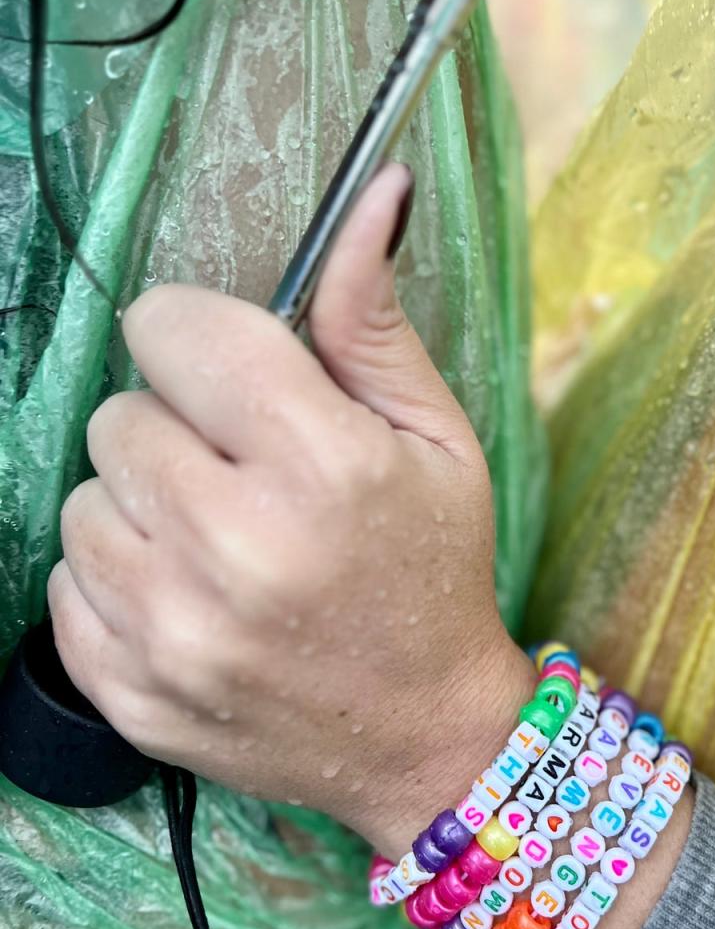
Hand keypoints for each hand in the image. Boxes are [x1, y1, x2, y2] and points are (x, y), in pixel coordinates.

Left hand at [50, 164, 534, 854]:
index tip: (228, 372)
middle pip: (118, 417)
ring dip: (141, 507)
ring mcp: (172, 633)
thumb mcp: (435, 440)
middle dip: (175, 430)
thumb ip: (373, 322)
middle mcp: (234, 547)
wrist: (422, 736)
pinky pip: (65, 587)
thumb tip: (372, 191)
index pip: (175, 330)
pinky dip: (118, 581)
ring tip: (215, 542)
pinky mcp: (132, 694)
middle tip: (241, 476)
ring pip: (82, 501)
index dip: (198, 338)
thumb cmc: (435, 573)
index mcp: (321, 467)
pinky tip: (188, 598)